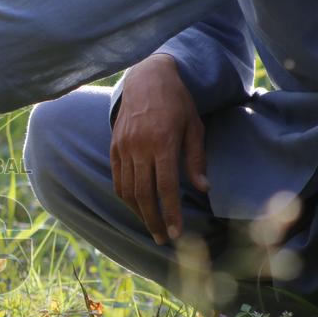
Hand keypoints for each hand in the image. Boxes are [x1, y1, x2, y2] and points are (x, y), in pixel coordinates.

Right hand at [110, 54, 209, 244]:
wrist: (147, 78)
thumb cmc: (177, 102)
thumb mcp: (195, 127)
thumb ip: (196, 159)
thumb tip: (203, 189)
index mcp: (163, 142)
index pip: (166, 187)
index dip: (170, 212)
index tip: (176, 232)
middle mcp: (140, 146)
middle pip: (143, 194)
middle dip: (153, 220)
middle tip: (162, 239)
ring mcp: (123, 147)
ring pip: (127, 190)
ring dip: (138, 212)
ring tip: (151, 225)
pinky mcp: (114, 146)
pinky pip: (117, 178)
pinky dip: (126, 196)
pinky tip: (137, 205)